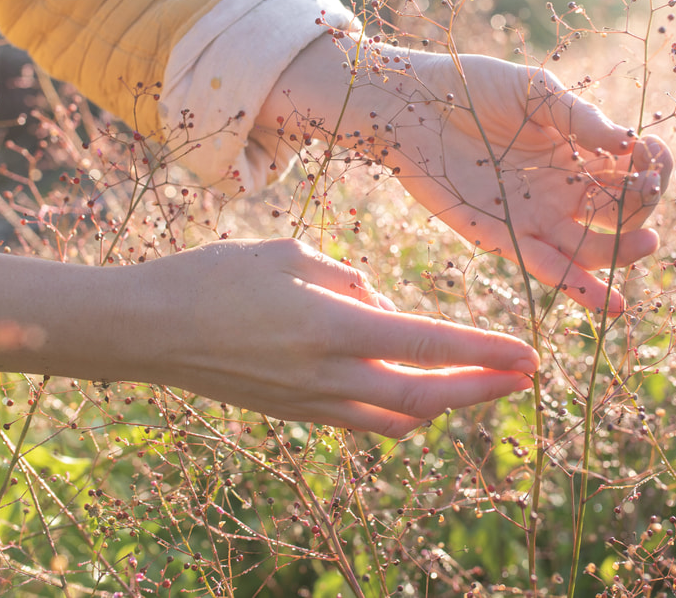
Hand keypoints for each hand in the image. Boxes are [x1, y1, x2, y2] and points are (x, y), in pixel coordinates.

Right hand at [0, 238, 538, 436]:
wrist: (147, 330)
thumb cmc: (214, 278)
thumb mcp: (288, 255)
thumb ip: (346, 280)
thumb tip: (379, 303)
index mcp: (330, 326)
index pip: (427, 343)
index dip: (484, 351)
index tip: (528, 353)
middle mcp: (327, 374)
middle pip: (425, 396)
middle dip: (482, 389)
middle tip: (525, 377)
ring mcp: (309, 402)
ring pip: (397, 417)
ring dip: (445, 404)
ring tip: (480, 385)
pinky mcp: (293, 413)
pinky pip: (362, 421)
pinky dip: (399, 412)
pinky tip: (414, 397)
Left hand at [385, 53, 672, 312]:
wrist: (409, 104)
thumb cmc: (470, 87)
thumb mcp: (534, 91)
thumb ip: (579, 116)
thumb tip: (627, 142)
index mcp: (576, 152)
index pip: (632, 171)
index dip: (653, 166)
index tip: (654, 152)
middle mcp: (562, 190)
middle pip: (620, 214)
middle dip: (643, 207)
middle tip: (646, 190)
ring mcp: (535, 217)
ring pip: (592, 250)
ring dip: (624, 252)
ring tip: (646, 244)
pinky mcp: (504, 238)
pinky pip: (548, 269)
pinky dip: (580, 289)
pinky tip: (610, 303)